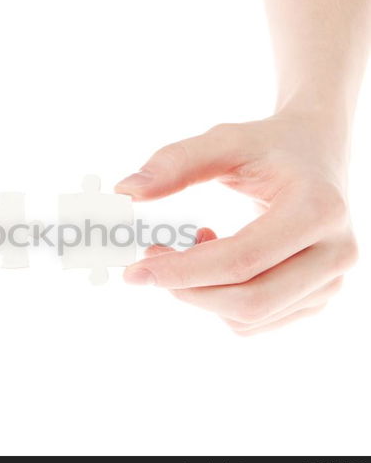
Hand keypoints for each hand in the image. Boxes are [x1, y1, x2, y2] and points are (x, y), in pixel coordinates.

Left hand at [116, 114, 357, 334]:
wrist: (318, 154)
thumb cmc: (271, 147)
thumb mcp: (226, 140)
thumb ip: (175, 162)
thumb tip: (126, 190)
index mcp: (318, 210)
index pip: (242, 260)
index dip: (183, 270)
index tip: (136, 269)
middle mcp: (335, 253)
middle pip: (249, 301)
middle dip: (188, 290)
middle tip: (151, 264)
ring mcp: (330, 282)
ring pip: (249, 318)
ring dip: (202, 293)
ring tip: (197, 244)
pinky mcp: (316, 298)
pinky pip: (254, 322)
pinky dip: (220, 300)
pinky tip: (218, 262)